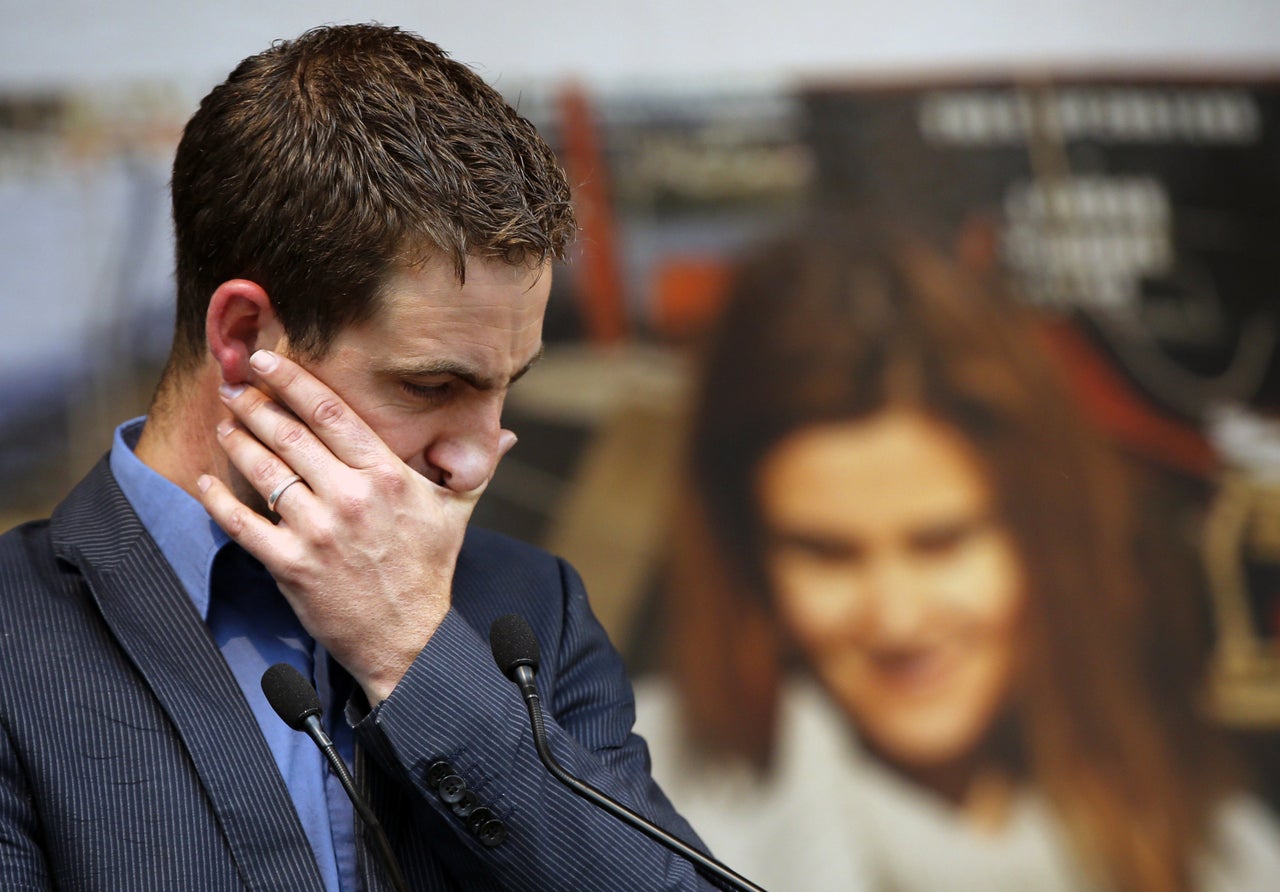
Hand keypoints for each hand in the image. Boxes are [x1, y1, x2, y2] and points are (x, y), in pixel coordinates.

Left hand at [197, 349, 513, 703]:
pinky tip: (204, 481)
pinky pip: (243, 524)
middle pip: (290, 434)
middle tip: (234, 385)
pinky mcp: (292, 565)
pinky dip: (218, 500)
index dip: (293, 380)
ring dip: (237, 442)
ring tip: (224, 423)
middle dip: (255, 404)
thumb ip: (475, 466)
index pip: (331, 413)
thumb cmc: (428, 569)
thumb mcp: (456, 512)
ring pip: (264, 472)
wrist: (408, 638)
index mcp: (389, 475)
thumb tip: (507, 435)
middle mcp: (352, 497)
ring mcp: (319, 531)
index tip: (266, 359)